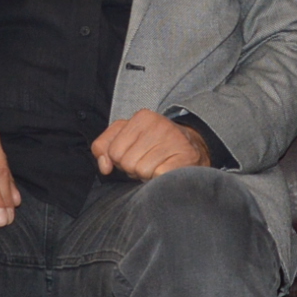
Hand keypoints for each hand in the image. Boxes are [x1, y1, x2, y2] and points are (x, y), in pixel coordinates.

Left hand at [92, 109, 209, 181]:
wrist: (193, 148)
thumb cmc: (154, 145)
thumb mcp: (125, 138)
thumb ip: (104, 147)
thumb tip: (104, 166)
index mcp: (142, 117)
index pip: (113, 151)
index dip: (121, 160)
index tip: (135, 155)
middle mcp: (159, 125)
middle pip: (127, 163)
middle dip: (134, 168)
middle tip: (148, 162)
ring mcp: (174, 140)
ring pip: (142, 171)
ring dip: (148, 175)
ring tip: (158, 166)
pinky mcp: (186, 157)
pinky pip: (159, 176)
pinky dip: (160, 179)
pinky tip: (167, 171)